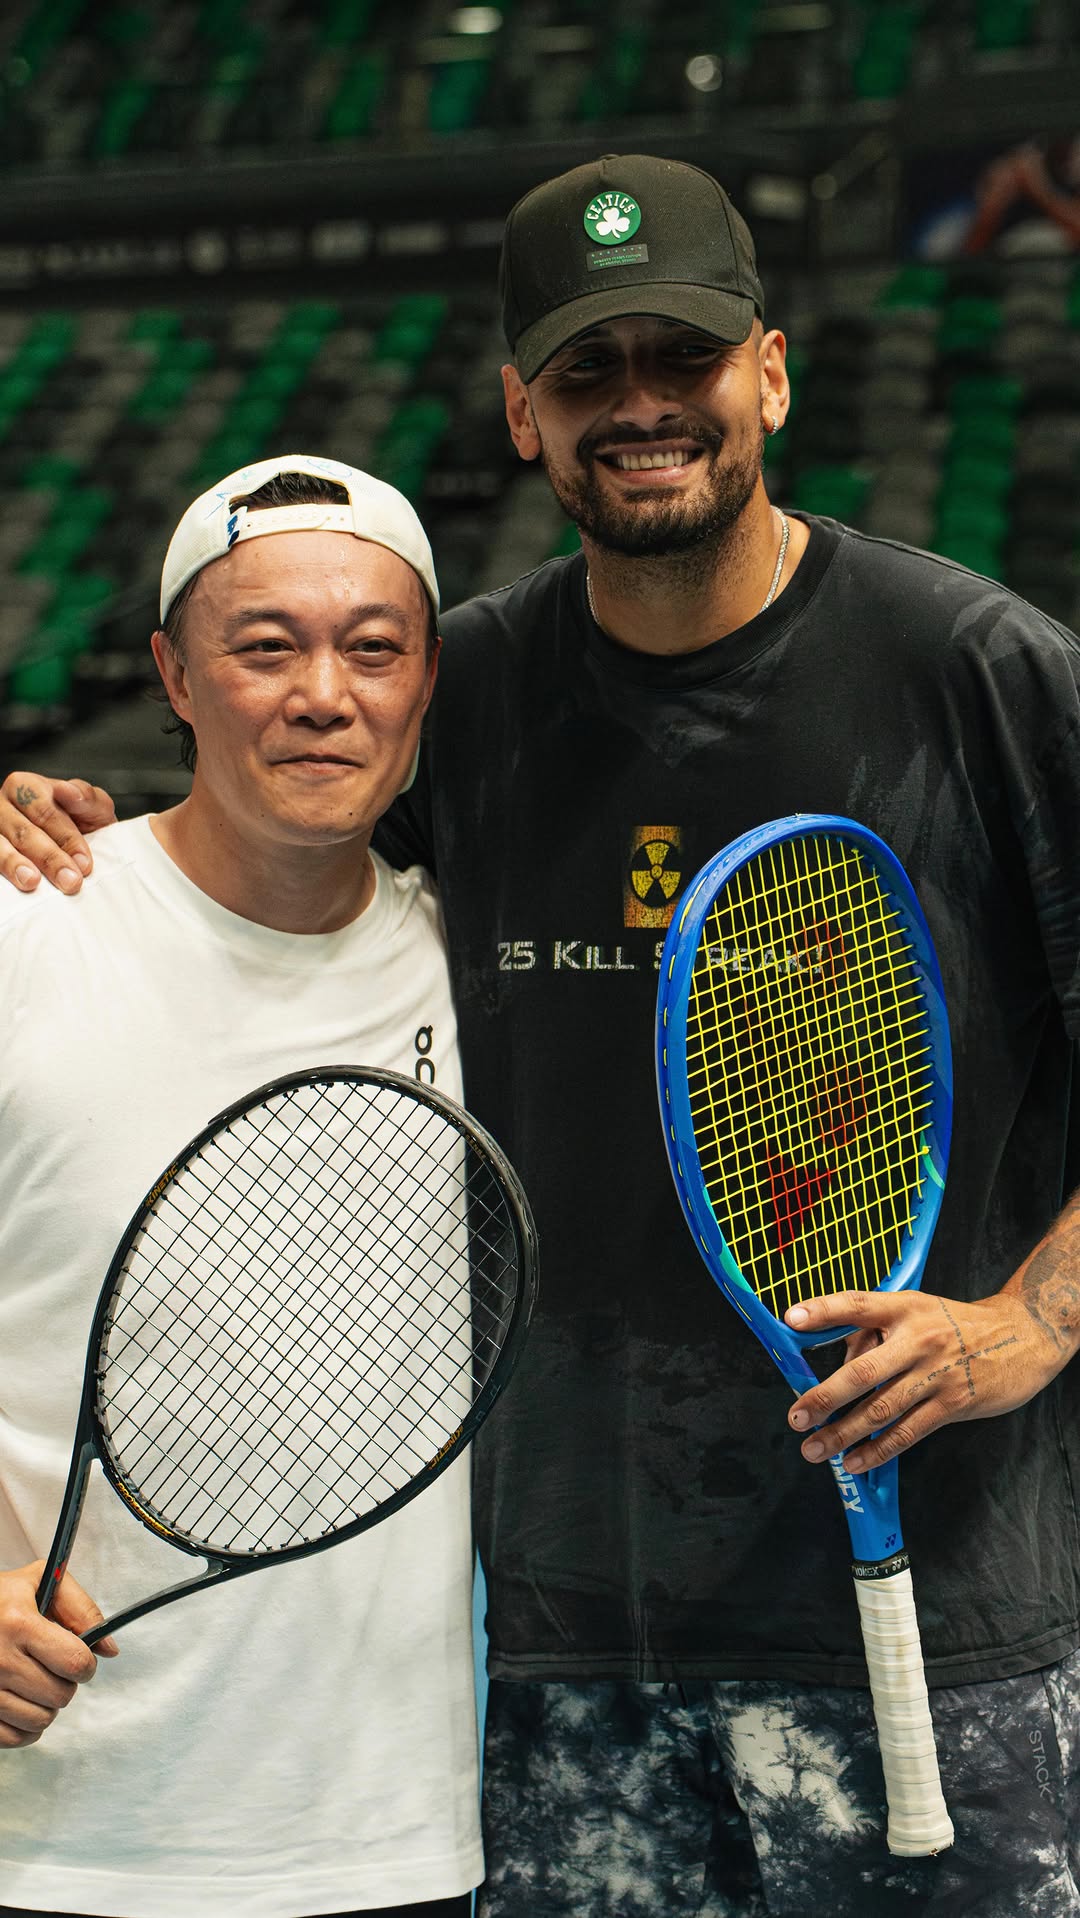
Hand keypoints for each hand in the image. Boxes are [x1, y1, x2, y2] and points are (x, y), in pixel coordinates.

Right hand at [0, 774, 115, 893]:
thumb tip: (72, 793)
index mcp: (28, 786)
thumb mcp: (93, 808)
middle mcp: (3, 805)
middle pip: (24, 831)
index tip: (85, 863)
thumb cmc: (81, 825)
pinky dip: (3, 871)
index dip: (67, 838)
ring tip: (32, 882)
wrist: (73, 851)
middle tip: (71, 882)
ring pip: (0, 846)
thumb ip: (88, 797)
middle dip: (50, 858)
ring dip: (16, 865)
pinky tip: (15, 884)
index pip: (46, 811)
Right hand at [0, 1563, 117, 1748]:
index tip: (77, 1656)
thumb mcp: (41, 1582)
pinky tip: (20, 1701)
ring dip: (45, 1704)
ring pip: (40, 1720)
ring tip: (32, 1680)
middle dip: (65, 1682)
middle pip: (60, 1695)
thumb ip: (81, 1609)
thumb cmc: (3, 1597)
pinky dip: (25, 1726)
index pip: (75, 1662)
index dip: (86, 1662)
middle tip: (50, 1665)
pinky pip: (16, 1737)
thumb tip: (109, 1649)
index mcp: (18, 1622)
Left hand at [783, 1287, 1062, 1472]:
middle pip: (863, 1371)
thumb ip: (877, 1331)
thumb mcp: (917, 1311)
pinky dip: (878, 1449)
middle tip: (797, 1416)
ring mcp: (936, 1373)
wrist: (1021, 1337)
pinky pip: (908, 1431)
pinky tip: (856, 1462)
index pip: (857, 1304)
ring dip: (843, 1433)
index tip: (790, 1319)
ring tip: (815, 1449)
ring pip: (881, 1408)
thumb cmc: (954, 1325)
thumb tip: (840, 1364)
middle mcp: (918, 1338)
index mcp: (904, 1308)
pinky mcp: (953, 1403)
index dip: (823, 1310)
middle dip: (824, 1397)